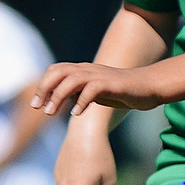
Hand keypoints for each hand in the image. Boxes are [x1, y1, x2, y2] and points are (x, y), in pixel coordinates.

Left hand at [30, 61, 166, 118]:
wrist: (149, 86)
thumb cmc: (122, 91)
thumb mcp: (96, 92)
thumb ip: (80, 93)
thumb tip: (64, 99)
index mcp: (83, 71)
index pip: (55, 70)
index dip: (42, 85)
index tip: (36, 104)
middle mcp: (89, 70)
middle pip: (58, 71)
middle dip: (44, 89)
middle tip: (38, 108)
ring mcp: (100, 75)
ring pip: (72, 79)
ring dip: (58, 96)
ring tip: (51, 113)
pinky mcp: (112, 84)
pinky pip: (92, 89)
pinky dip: (81, 100)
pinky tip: (76, 114)